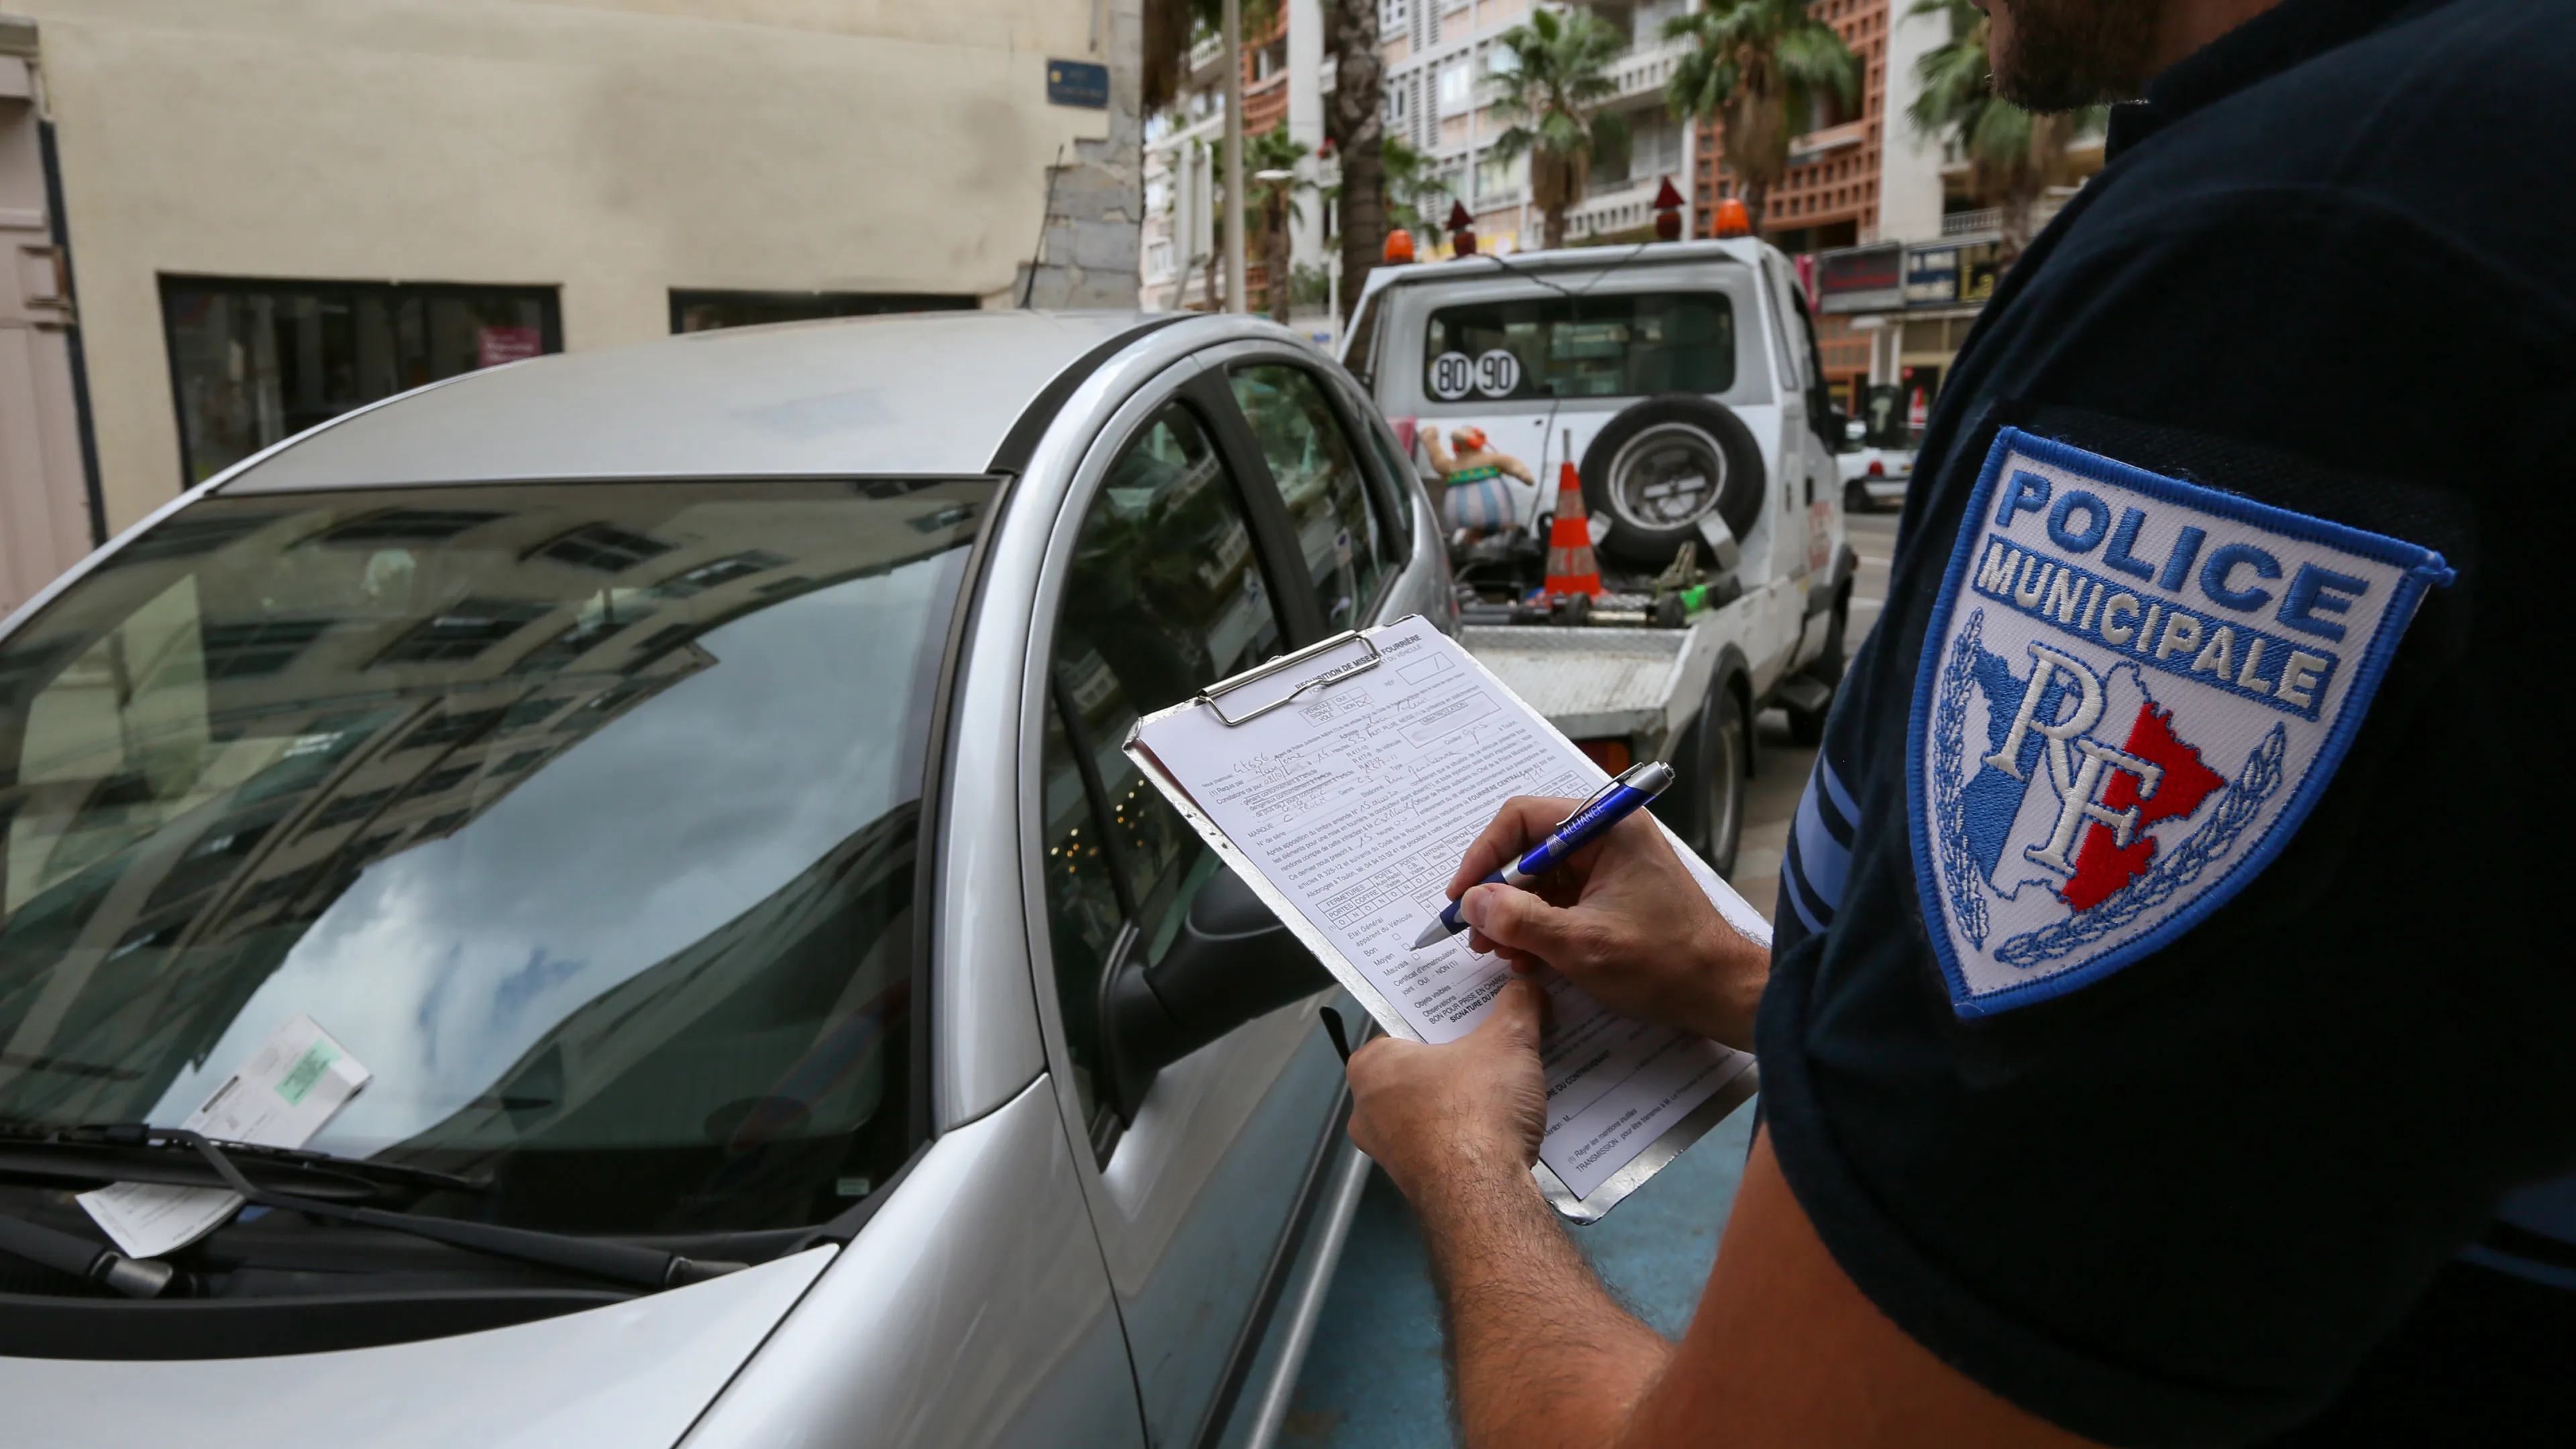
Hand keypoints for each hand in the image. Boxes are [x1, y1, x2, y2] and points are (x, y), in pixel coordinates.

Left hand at [1346, 979, 1549, 1205]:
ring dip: (1464, 1106)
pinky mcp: (1413, 1183)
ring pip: (1430, 1114)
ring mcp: (1387, 1153)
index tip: (1471, 1024)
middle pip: (1419, 1074)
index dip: (1442, 1025)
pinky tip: (1502, 1133)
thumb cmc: (1477, 1108)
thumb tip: (1527, 986)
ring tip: (1506, 1092)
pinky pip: (1442, 1149)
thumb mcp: (1508, 1042)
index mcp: (1372, 1066)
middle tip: (1493, 1053)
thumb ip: (1517, 1006)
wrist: (1482, 1196)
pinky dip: (1467, 1140)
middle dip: (1455, 1067)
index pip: (1404, 1031)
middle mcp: (1366, 1110)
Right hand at [1448, 796, 1766, 1049]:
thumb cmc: (1666, 963)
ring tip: (1499, 952)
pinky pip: (1561, 900)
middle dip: (1497, 893)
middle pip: (1529, 850)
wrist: (1720, 993)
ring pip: (1542, 879)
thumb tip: (1471, 902)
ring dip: (1514, 915)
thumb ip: (1519, 920)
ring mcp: (1612, 865)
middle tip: (1475, 932)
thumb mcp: (1581, 944)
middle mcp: (1609, 836)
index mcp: (1608, 827)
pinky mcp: (1613, 893)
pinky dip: (1539, 926)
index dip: (1484, 856)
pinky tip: (1527, 957)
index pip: (1523, 820)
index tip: (1462, 895)